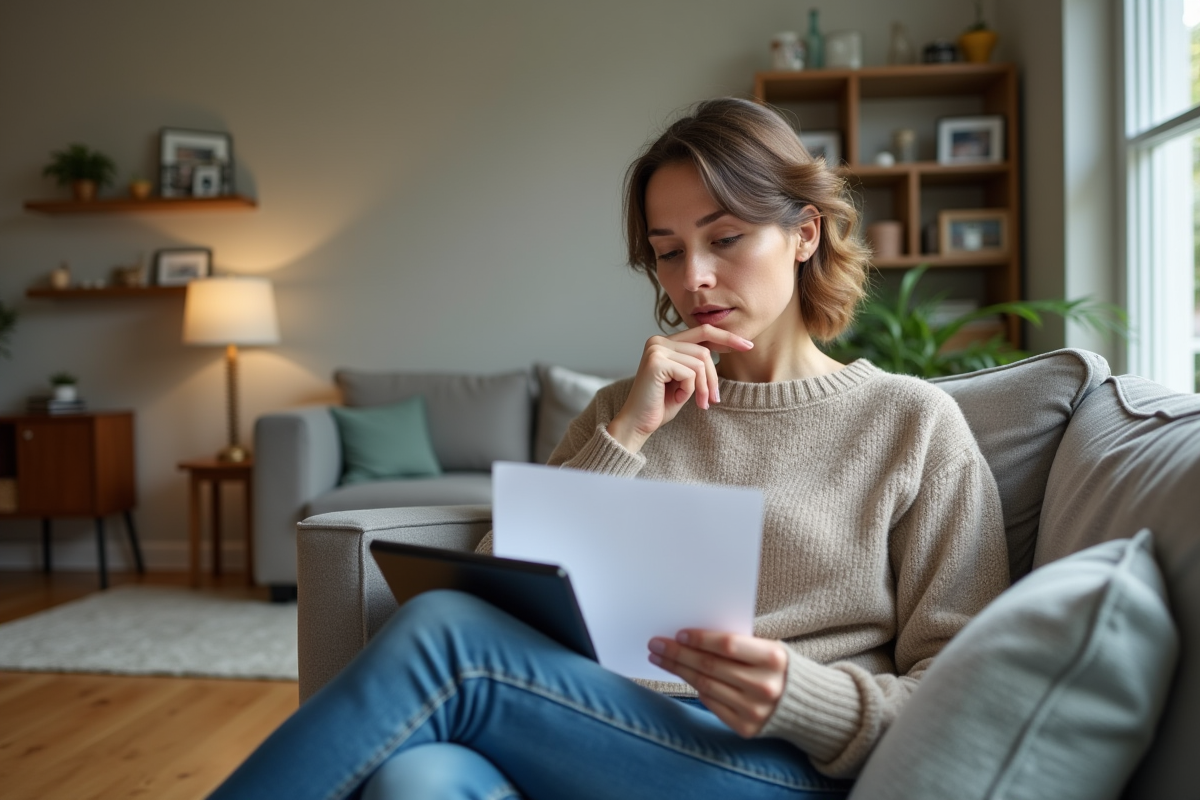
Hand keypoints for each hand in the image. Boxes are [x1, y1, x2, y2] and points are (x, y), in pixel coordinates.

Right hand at [607, 325, 752, 452]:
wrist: (637, 424)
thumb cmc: (660, 405)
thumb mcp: (685, 380)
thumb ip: (697, 363)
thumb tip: (725, 349)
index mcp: (664, 341)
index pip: (702, 331)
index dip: (727, 337)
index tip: (748, 346)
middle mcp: (658, 340)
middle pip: (704, 351)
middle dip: (713, 378)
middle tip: (713, 400)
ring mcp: (656, 349)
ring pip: (700, 362)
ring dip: (704, 387)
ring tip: (700, 403)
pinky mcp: (656, 362)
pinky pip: (690, 373)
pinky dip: (690, 389)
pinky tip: (679, 398)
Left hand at [648, 629, 787, 736]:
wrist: (805, 705)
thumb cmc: (777, 668)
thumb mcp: (768, 650)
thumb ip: (737, 644)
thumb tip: (691, 637)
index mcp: (773, 659)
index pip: (727, 645)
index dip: (699, 639)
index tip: (677, 634)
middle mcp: (764, 686)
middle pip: (710, 666)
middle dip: (678, 654)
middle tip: (656, 644)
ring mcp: (754, 710)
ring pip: (705, 685)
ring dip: (679, 671)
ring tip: (660, 659)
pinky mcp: (746, 728)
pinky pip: (711, 704)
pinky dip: (695, 688)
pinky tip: (683, 676)